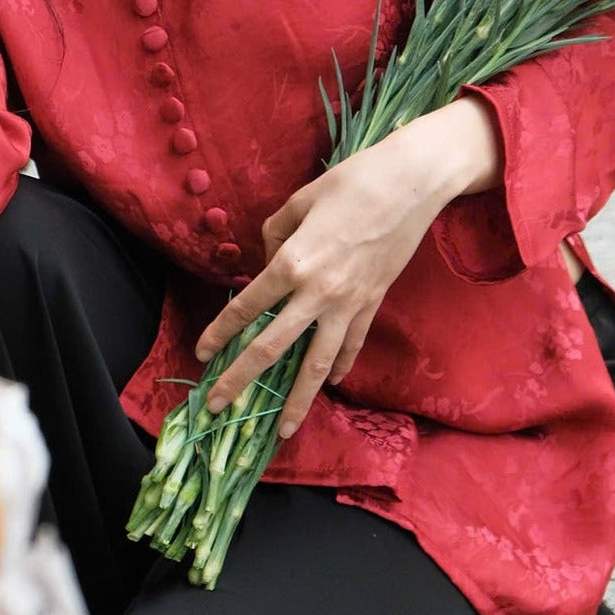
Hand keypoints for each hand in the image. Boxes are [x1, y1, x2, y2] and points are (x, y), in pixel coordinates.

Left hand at [194, 99, 501, 436]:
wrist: (413, 183)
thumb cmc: (352, 183)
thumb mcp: (299, 201)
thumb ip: (275, 234)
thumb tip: (269, 260)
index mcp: (292, 263)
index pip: (246, 307)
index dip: (220, 332)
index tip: (201, 352)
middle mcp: (318, 292)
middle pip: (272, 347)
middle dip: (241, 379)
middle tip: (217, 405)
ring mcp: (349, 304)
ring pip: (318, 364)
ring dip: (296, 400)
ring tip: (281, 431)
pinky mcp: (373, 305)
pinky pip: (352, 346)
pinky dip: (340, 368)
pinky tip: (330, 385)